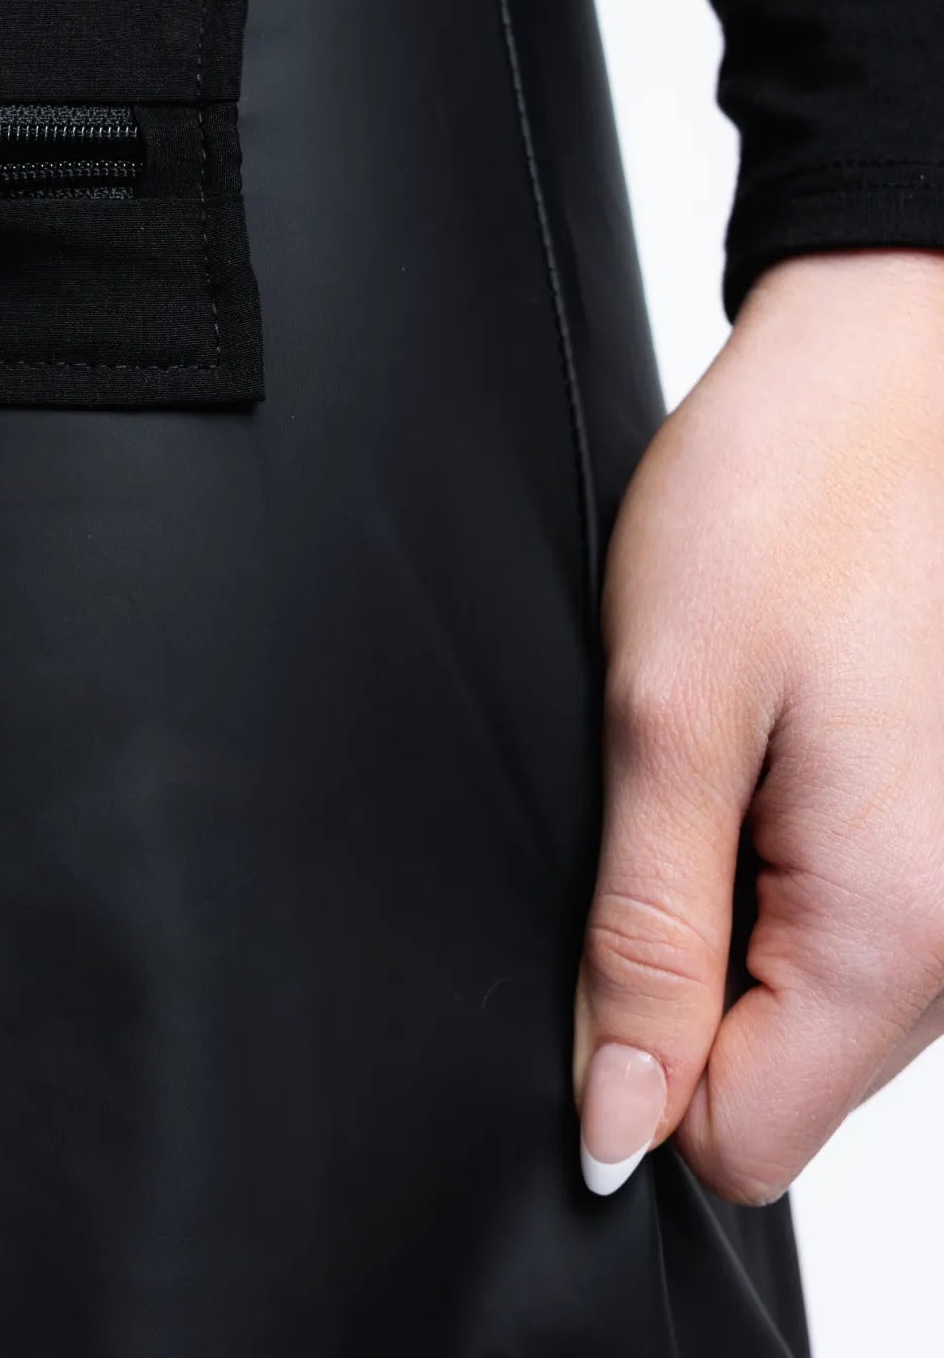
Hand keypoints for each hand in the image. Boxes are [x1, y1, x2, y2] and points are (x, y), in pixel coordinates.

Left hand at [575, 249, 943, 1201]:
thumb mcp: (666, 716)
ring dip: (724, 904)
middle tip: (655, 800)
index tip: (599, 922)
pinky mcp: (938, 837)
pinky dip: (770, 857)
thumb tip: (610, 1124)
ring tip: (711, 753)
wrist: (885, 368)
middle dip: (679, 975)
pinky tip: (754, 742)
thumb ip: (643, 936)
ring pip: (804, 1000)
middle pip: (776, 1077)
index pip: (738, 1142)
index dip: (634, 1060)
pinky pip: (839, 921)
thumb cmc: (787, 498)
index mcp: (899, 933)